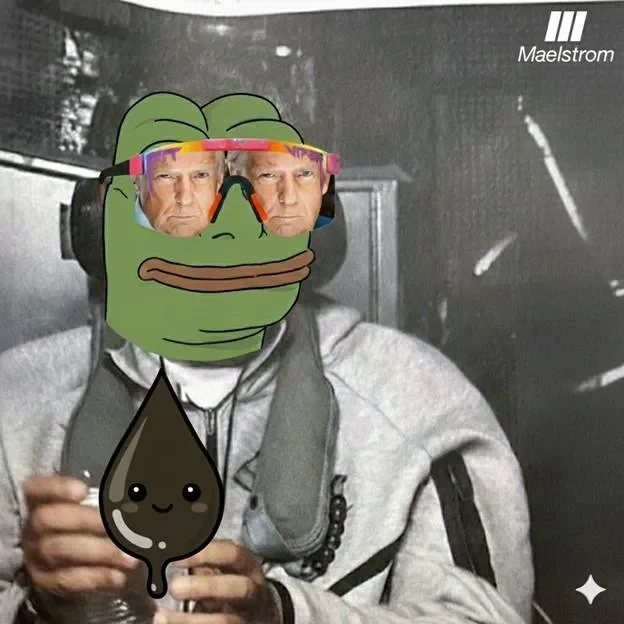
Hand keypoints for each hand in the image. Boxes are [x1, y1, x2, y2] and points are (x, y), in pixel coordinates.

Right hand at [20, 474, 139, 593]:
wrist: (64, 557)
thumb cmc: (84, 517)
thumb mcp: (92, 502)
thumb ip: (107, 497)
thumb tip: (134, 493)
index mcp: (39, 499)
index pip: (38, 488)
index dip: (57, 488)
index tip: (82, 490)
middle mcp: (32, 527)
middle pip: (48, 519)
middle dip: (85, 520)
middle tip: (116, 525)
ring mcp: (35, 555)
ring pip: (59, 551)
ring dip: (98, 553)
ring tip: (130, 558)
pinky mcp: (44, 580)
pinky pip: (66, 580)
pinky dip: (95, 578)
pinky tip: (118, 576)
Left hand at [154, 539, 282, 623]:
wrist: (259, 613)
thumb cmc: (233, 583)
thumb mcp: (225, 567)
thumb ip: (205, 559)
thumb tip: (172, 549)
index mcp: (248, 567)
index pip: (233, 555)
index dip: (207, 555)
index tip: (178, 558)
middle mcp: (252, 592)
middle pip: (237, 588)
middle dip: (205, 587)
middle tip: (175, 587)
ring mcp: (246, 617)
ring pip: (225, 621)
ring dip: (190, 620)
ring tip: (161, 617)